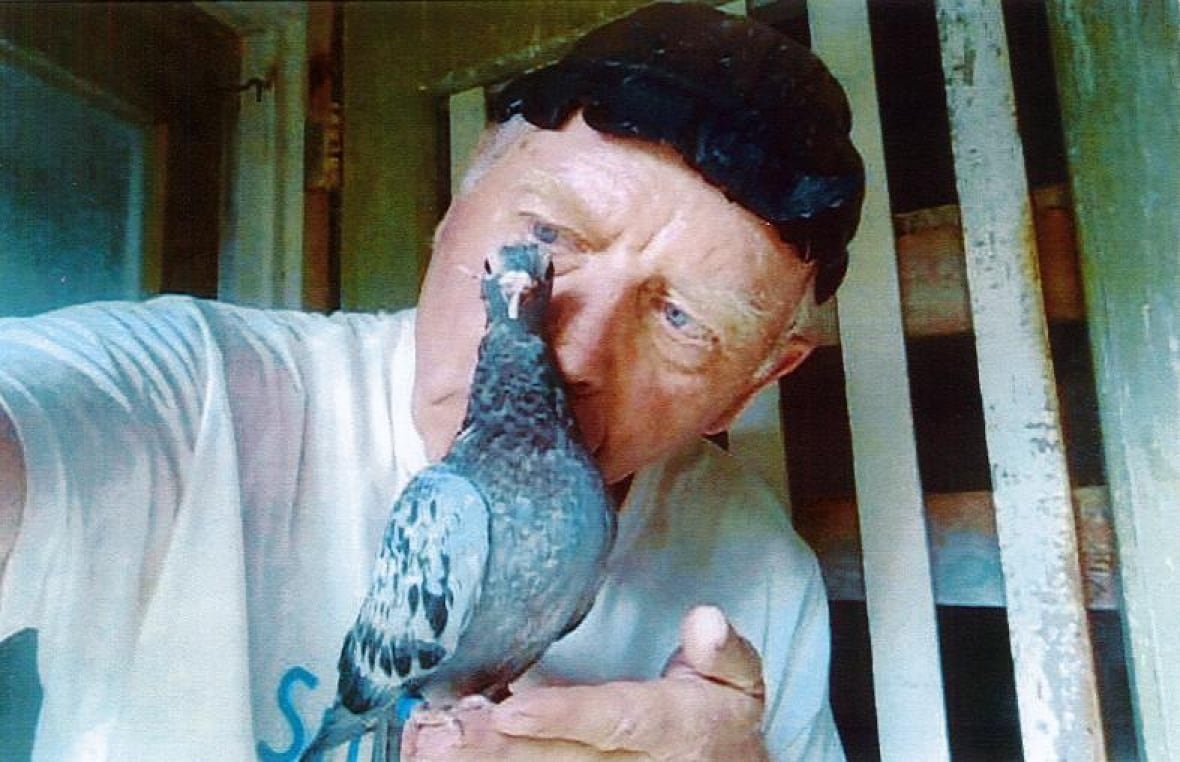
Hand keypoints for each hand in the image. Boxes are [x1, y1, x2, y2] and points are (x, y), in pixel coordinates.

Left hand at [401, 605, 767, 760]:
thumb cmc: (721, 724)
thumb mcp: (741, 684)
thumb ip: (725, 654)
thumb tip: (706, 620)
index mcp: (669, 728)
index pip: (611, 720)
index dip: (562, 716)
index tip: (511, 708)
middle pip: (557, 759)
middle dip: (494, 749)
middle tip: (439, 731)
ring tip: (426, 745)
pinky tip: (443, 756)